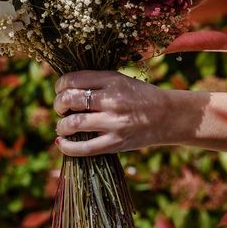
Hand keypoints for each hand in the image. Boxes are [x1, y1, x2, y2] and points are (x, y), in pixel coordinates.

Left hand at [53, 70, 179, 156]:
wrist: (167, 116)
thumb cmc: (139, 96)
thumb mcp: (120, 80)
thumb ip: (96, 82)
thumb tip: (64, 89)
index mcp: (112, 80)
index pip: (73, 79)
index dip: (60, 85)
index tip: (60, 90)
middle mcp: (112, 100)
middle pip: (69, 100)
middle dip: (58, 105)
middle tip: (61, 108)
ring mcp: (114, 123)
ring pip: (73, 123)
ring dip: (61, 125)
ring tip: (63, 126)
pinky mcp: (116, 143)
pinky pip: (84, 148)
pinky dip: (67, 147)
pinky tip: (61, 142)